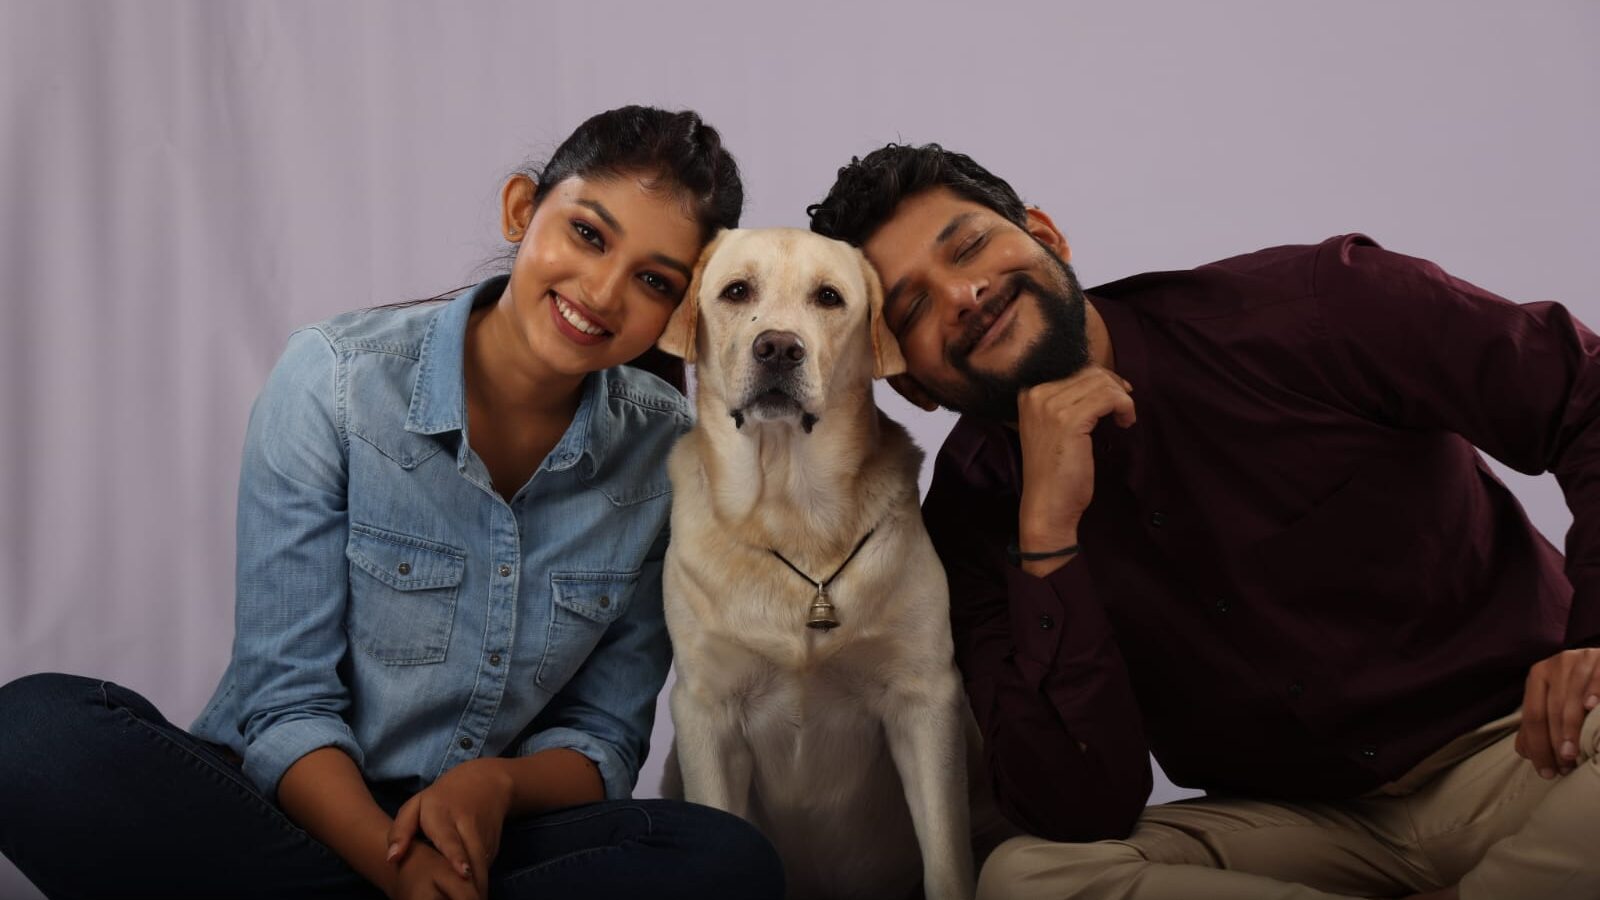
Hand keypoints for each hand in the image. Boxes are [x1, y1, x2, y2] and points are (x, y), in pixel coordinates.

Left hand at [387, 758, 512, 898]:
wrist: (486, 783)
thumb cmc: (442, 799)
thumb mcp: (416, 806)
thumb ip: (400, 831)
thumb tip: (391, 859)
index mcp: (443, 814)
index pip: (449, 837)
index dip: (456, 855)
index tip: (463, 872)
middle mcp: (466, 825)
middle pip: (472, 854)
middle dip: (472, 879)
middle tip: (469, 899)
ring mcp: (483, 836)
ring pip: (482, 864)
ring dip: (479, 885)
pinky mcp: (493, 846)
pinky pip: (483, 868)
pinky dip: (479, 884)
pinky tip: (473, 897)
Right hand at [1015, 367, 1134, 575]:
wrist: (1046, 506)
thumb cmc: (1055, 473)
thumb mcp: (1055, 429)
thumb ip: (1067, 404)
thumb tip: (1102, 382)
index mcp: (1029, 394)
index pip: (1076, 370)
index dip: (1103, 381)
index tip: (1116, 399)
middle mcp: (1036, 395)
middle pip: (1090, 373)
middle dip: (1115, 388)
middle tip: (1125, 409)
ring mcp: (1050, 407)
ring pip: (1101, 383)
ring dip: (1122, 399)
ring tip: (1125, 419)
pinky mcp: (1069, 420)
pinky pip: (1109, 398)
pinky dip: (1124, 407)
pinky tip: (1125, 423)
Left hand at [1515, 648, 1599, 777]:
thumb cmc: (1581, 689)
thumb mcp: (1557, 700)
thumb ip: (1541, 723)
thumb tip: (1526, 752)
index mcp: (1539, 676)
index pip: (1532, 716)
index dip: (1537, 746)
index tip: (1546, 772)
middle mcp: (1556, 665)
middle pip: (1550, 710)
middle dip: (1554, 742)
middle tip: (1563, 766)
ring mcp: (1580, 660)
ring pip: (1571, 699)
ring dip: (1571, 730)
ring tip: (1573, 755)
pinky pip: (1596, 679)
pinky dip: (1593, 693)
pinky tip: (1591, 707)